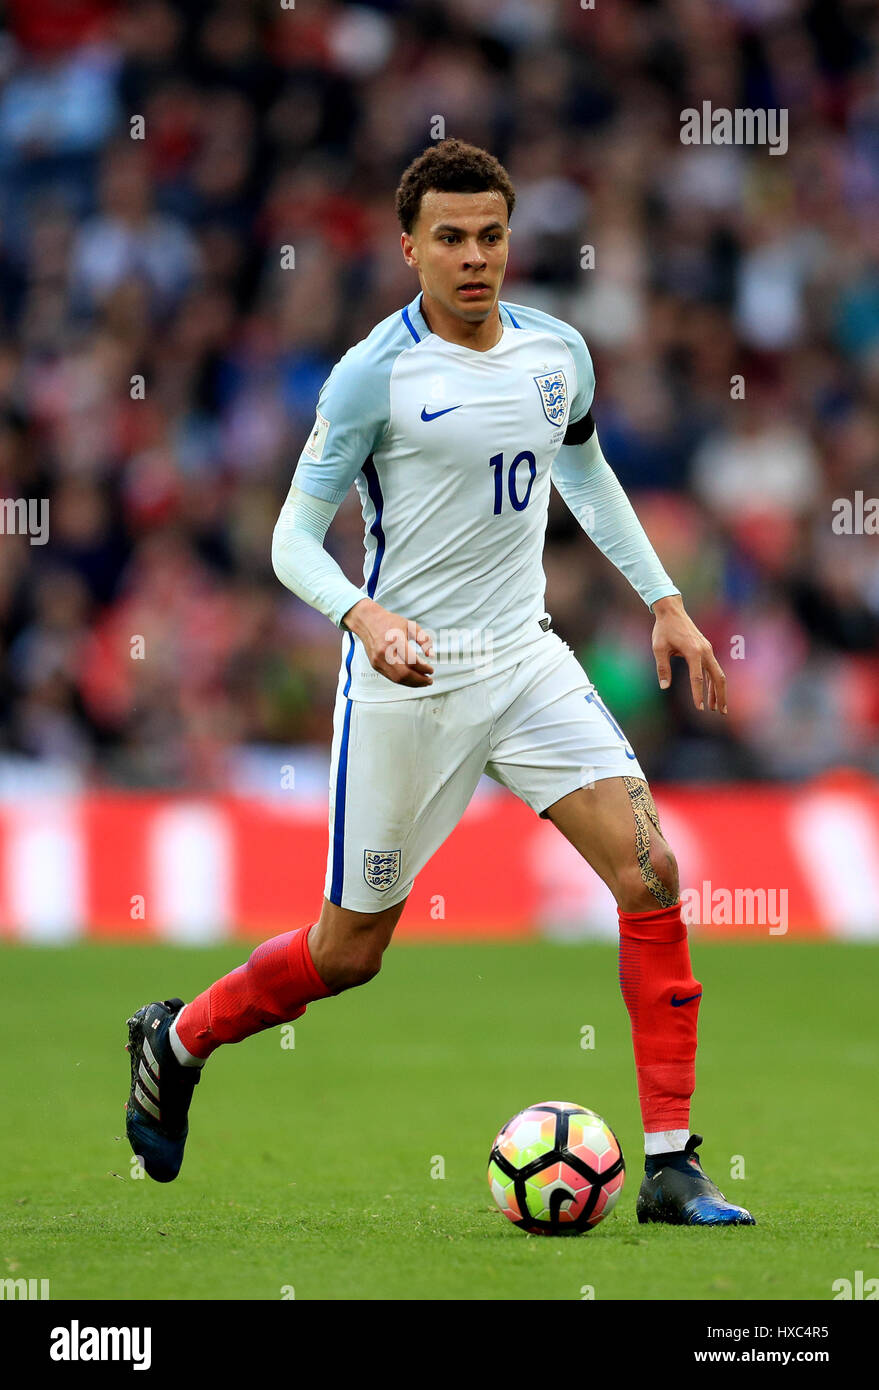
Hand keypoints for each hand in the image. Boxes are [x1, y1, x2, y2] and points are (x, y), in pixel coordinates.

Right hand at [342, 598, 434, 687]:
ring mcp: (378, 660)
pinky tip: (412, 679)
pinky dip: (404, 681)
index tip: (431, 670)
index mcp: (395, 640)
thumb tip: (431, 655)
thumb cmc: (389, 622)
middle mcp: (385, 652)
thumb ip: (424, 639)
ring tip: (423, 682)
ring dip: (412, 683)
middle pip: (404, 674)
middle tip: (429, 680)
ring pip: (398, 679)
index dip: (424, 668)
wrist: (368, 622)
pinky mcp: (375, 665)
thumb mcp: (411, 625)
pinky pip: (391, 677)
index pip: (412, 661)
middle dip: (420, 680)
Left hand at [651, 594, 726, 713]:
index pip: (697, 678)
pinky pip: (712, 669)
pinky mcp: (706, 650)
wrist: (672, 611)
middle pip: (717, 677)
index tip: (699, 708)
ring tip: (718, 708)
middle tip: (721, 713)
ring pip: (717, 674)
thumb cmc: (664, 629)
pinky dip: (712, 682)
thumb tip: (664, 686)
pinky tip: (710, 694)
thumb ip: (662, 667)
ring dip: (718, 691)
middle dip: (720, 696)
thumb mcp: (659, 648)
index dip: (698, 694)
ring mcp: (707, 650)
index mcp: (693, 651)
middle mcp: (705, 651)